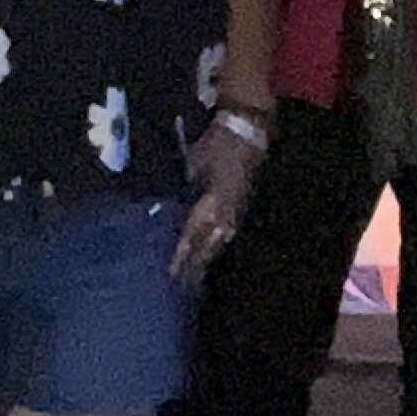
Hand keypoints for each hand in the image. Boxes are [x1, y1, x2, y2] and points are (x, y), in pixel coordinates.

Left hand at [174, 115, 265, 279]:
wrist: (248, 131)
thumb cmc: (217, 144)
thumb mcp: (194, 162)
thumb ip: (182, 186)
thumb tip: (168, 204)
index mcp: (213, 204)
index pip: (193, 236)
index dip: (181, 255)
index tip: (170, 273)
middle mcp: (226, 213)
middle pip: (208, 246)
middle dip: (194, 266)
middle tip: (181, 284)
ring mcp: (236, 211)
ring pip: (219, 243)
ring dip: (206, 258)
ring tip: (195, 275)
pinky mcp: (241, 207)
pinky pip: (226, 233)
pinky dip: (215, 245)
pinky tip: (209, 251)